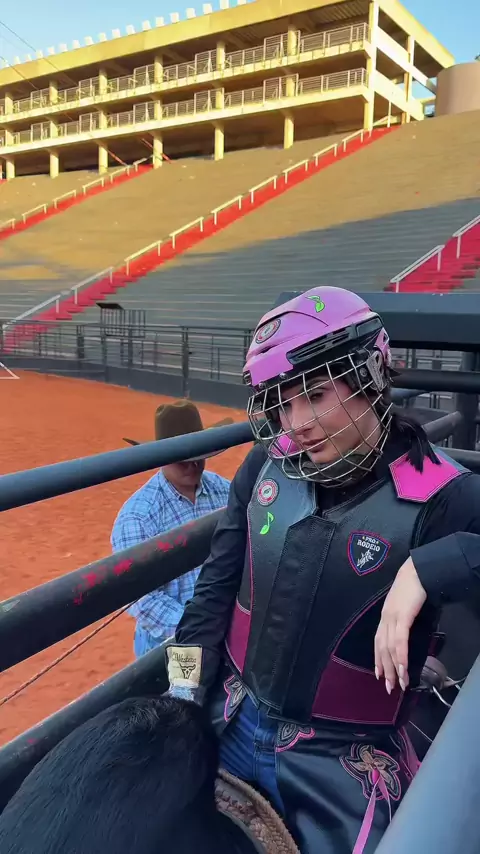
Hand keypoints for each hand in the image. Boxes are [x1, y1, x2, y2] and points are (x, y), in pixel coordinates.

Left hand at [374, 556, 426, 693]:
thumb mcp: (404, 605)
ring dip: (395, 668)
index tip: (379, 674)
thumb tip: (406, 632)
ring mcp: (392, 618)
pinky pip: (400, 641)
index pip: (378, 641)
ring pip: (390, 648)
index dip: (378, 658)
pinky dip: (401, 657)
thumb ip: (402, 618)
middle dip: (386, 669)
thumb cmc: (412, 586)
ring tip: (400, 684)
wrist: (416, 571)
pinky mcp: (402, 617)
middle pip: (382, 648)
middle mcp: (385, 618)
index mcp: (385, 616)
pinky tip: (403, 669)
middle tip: (389, 687)